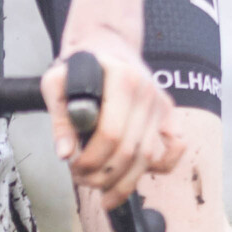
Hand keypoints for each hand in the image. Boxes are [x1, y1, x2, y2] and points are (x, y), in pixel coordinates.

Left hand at [41, 31, 184, 201]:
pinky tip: (136, 175)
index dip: (91, 160)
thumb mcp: (56, 83)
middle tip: (82, 179)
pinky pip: (175, 148)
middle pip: (129, 150)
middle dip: (102, 175)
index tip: (73, 167)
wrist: (107, 44)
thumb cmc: (81, 65)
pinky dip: (161, 167)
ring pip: (148, 157)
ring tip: (100, 187)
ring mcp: (160, 103)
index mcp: (121, 79)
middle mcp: (146, 91)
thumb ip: (60, 119)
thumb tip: (66, 154)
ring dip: (123, 181)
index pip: (110, 134)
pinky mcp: (169, 112)